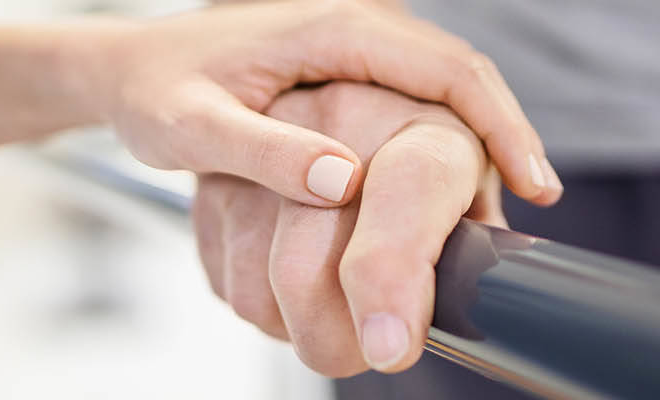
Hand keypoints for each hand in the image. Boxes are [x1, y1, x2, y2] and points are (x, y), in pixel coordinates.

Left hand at [84, 0, 561, 207]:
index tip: (528, 179)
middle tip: (533, 202)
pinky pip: (412, 100)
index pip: (445, 67)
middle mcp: (352, 30)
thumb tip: (344, 183)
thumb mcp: (192, 127)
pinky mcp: (344, 73)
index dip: (497, 123)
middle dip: (504, 135)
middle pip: (460, 76)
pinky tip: (449, 191)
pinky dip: (442, 142)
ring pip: (442, 88)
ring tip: (499, 207)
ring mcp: (351, 50)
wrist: (127, 70)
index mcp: (331, 29)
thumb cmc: (153, 90)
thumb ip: (263, 152)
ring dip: (478, 140)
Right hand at [192, 82, 512, 376]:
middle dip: (336, 340)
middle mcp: (340, 119)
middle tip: (374, 347)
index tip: (390, 347)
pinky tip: (300, 277)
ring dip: (300, 327)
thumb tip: (472, 311)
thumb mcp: (477, 195)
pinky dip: (267, 307)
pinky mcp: (216, 180)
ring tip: (341, 299)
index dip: (391, 281)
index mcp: (425, 126)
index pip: (406, 195)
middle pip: (307, 269)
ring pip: (261, 290)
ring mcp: (267, 146)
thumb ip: (476, 247)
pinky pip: (230, 285)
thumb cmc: (433, 166)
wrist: (367, 106)